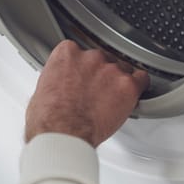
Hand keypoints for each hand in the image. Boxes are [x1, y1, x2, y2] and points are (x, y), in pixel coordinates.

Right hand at [25, 40, 149, 147]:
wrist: (62, 133)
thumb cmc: (49, 117)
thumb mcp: (42, 89)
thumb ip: (57, 79)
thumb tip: (59, 87)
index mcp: (67, 53)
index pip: (80, 51)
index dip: (83, 67)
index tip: (83, 77)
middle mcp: (91, 57)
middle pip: (103, 59)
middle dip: (101, 74)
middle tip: (97, 93)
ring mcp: (111, 69)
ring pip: (122, 69)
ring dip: (118, 82)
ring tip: (112, 100)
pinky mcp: (127, 85)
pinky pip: (141, 79)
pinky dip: (138, 86)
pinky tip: (132, 96)